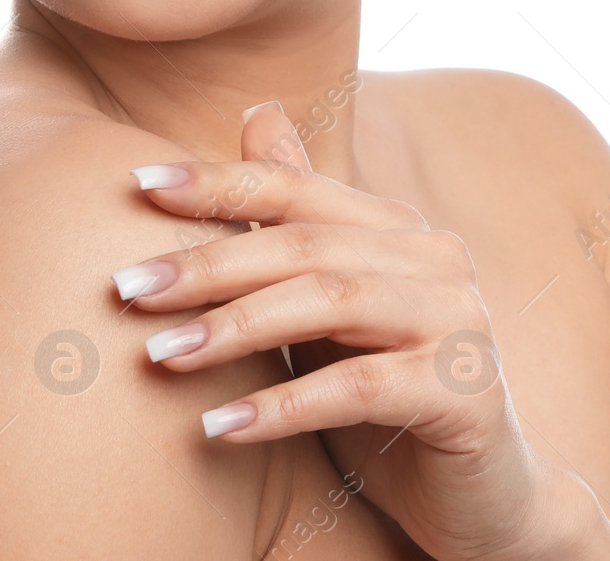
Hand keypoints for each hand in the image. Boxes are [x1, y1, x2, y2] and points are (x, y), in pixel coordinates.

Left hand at [111, 103, 597, 560]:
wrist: (483, 497)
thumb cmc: (389, 392)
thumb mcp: (333, 304)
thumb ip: (299, 217)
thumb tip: (256, 111)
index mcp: (398, 226)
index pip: (296, 189)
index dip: (217, 182)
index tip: (138, 184)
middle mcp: (434, 257)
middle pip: (303, 244)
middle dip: (207, 264)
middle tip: (126, 288)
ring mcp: (458, 320)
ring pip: (330, 302)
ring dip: (234, 327)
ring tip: (158, 356)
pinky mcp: (465, 392)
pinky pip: (361, 390)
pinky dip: (284, 405)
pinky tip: (218, 425)